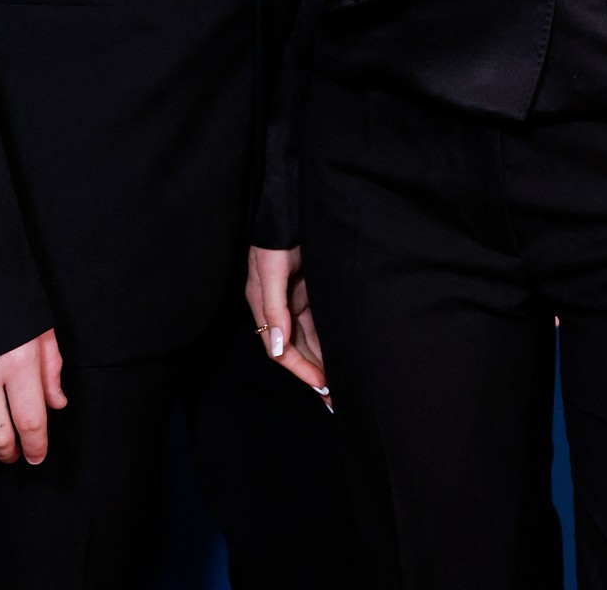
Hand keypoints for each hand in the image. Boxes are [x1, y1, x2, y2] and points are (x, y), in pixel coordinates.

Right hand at [246, 246, 333, 411]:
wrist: (293, 207)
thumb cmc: (277, 237)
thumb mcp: (271, 271)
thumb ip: (274, 309)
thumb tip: (277, 346)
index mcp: (263, 306)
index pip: (280, 349)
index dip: (300, 369)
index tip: (321, 385)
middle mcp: (279, 308)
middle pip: (295, 349)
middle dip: (313, 374)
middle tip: (334, 400)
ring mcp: (295, 300)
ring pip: (309, 340)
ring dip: (322, 361)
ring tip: (341, 385)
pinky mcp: (310, 291)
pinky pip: (319, 324)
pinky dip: (328, 341)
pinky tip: (343, 355)